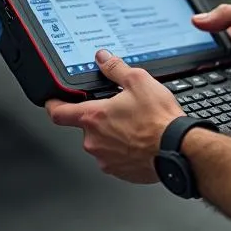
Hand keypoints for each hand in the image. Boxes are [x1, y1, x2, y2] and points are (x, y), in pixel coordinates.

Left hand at [46, 49, 183, 183]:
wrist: (177, 149)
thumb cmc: (159, 120)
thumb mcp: (138, 81)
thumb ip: (115, 69)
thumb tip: (103, 59)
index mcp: (94, 118)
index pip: (59, 113)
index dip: (53, 104)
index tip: (52, 101)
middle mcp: (95, 141)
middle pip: (87, 126)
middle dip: (101, 117)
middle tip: (121, 109)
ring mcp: (106, 159)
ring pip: (103, 142)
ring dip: (114, 133)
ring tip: (136, 125)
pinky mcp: (120, 172)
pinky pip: (116, 157)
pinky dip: (125, 149)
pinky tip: (141, 140)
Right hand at [192, 3, 230, 89]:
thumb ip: (228, 14)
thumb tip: (198, 19)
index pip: (210, 30)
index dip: (196, 35)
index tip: (180, 42)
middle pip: (210, 54)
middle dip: (199, 58)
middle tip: (185, 62)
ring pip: (217, 73)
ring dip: (209, 75)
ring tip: (196, 75)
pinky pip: (229, 87)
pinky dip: (222, 88)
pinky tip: (214, 89)